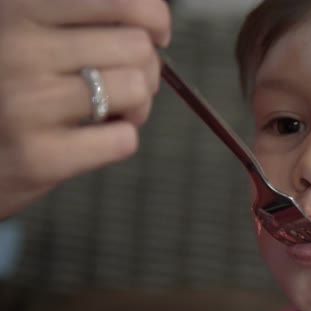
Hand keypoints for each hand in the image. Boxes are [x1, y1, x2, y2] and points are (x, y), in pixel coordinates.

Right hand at [0, 0, 170, 218]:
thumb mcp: (27, 30)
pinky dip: (118, 140)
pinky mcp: (37, 157)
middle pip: (138, 48)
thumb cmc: (8, 83)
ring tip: (107, 111)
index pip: (123, 1)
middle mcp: (18, 48)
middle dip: (145, 69)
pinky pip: (123, 140)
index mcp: (19, 7)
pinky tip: (90, 139)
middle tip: (122, 84)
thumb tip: (154, 18)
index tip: (156, 34)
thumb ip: (78, 17)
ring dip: (135, 106)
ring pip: (136, 90)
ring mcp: (26, 103)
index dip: (154, 17)